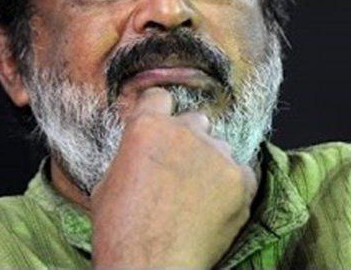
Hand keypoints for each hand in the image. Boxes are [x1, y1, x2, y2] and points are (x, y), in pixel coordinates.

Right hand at [90, 87, 257, 268]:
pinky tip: (216, 208)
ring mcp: (215, 153)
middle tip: (182, 170)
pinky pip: (241, 171)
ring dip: (211, 163)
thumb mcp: (109, 182)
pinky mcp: (240, 178)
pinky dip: (233, 186)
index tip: (162, 124)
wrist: (151, 265)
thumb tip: (142, 150)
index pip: (159, 97)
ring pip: (219, 147)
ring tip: (199, 197)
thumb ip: (133, 154)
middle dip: (189, 139)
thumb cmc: (121, 232)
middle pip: (196, 120)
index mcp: (147, 127)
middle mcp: (184, 131)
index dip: (159, 112)